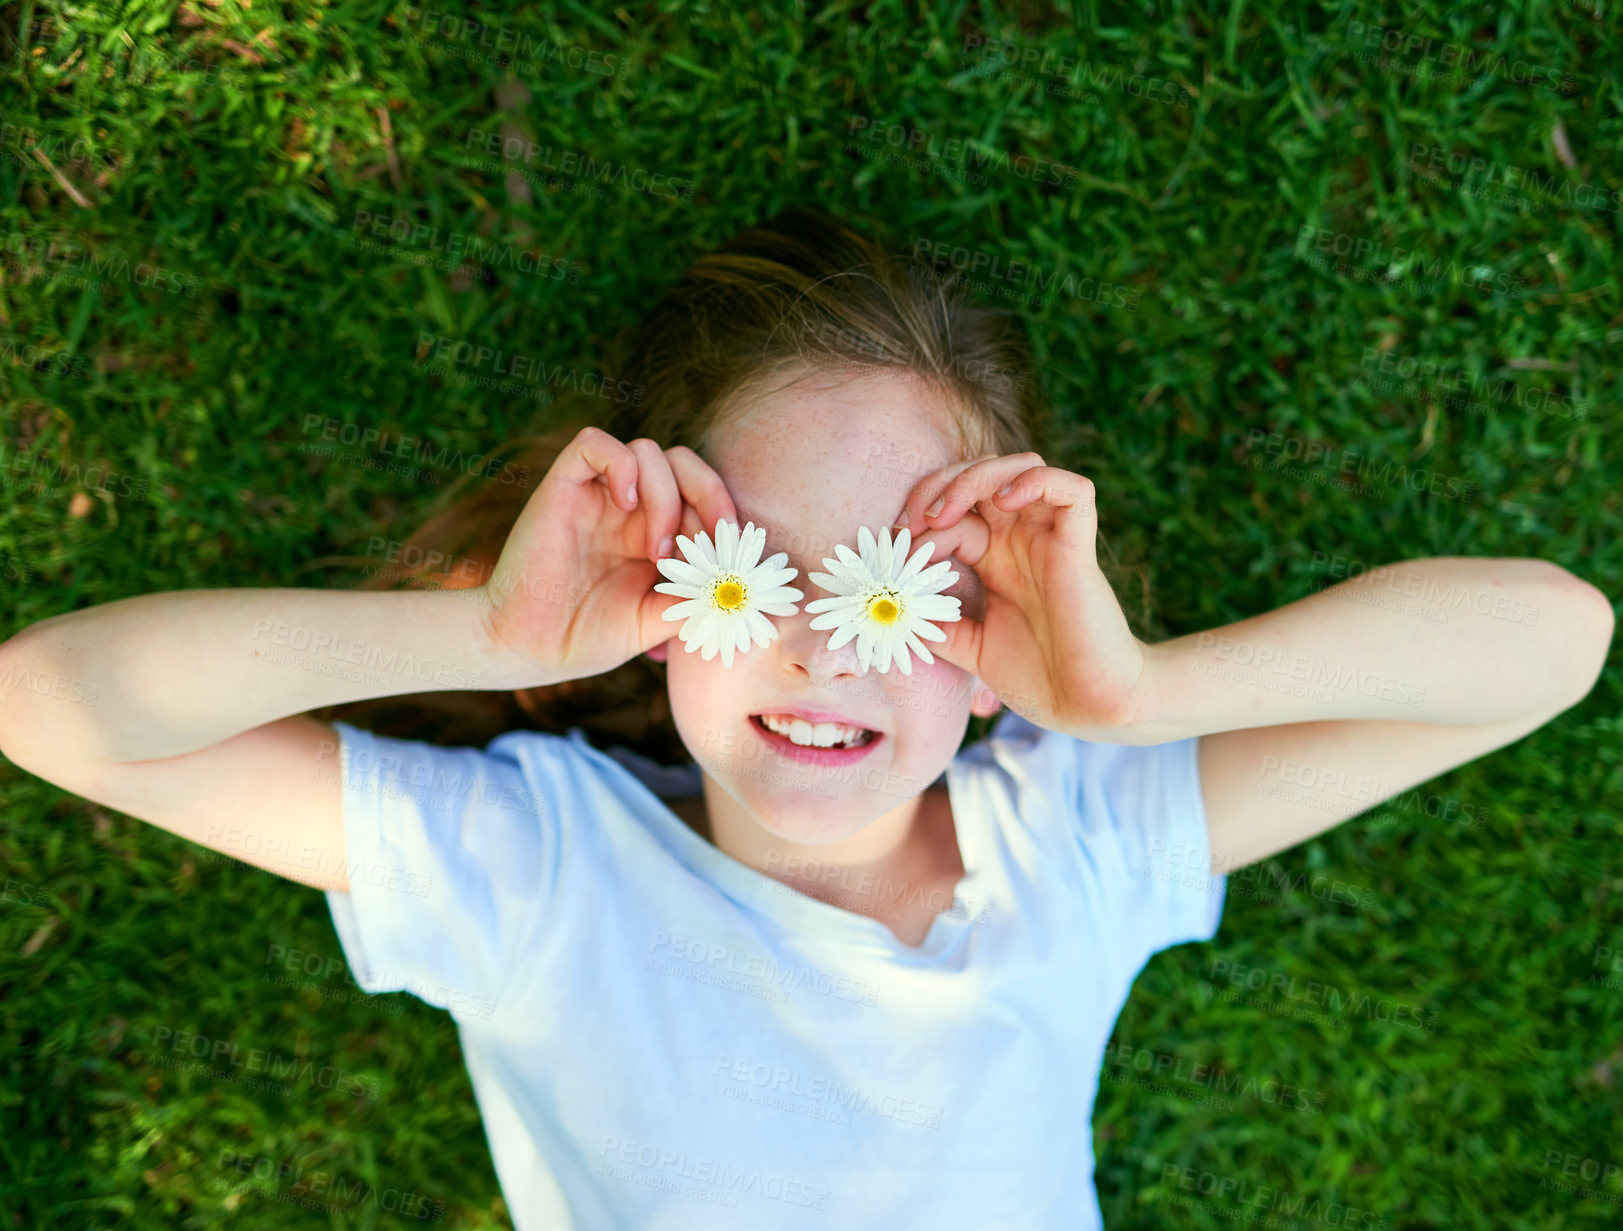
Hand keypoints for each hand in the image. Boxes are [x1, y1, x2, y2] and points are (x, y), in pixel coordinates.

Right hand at [480, 427, 736, 683]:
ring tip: (658, 552)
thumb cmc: (588, 638)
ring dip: (667, 496)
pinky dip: (621, 464)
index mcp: (655, 531)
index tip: (736, 551)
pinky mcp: (562, 488)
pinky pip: (593, 444)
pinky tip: (627, 504)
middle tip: (713, 538)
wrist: (528, 650)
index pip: (701, 493)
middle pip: (682, 462)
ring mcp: (596, 496)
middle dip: (709, 493)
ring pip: (648, 451)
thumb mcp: (656, 620)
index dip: (724, 512)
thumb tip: (740, 581)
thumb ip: (695, 597)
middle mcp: (628, 507)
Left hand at [893, 452, 1148, 736]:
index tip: (895, 547)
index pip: (955, 508)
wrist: (1086, 708)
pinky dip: (1036, 480)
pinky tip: (1005, 500)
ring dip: (977, 476)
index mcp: (995, 558)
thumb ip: (934, 623)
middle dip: (939, 485)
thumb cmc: (1037, 679)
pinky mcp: (1079, 547)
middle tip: (914, 521)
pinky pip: (1072, 489)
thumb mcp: (968, 647)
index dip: (920, 516)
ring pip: (1023, 467)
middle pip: (983, 475)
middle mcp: (1022, 540)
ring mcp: (1051, 540)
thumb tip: (891, 606)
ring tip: (945, 511)